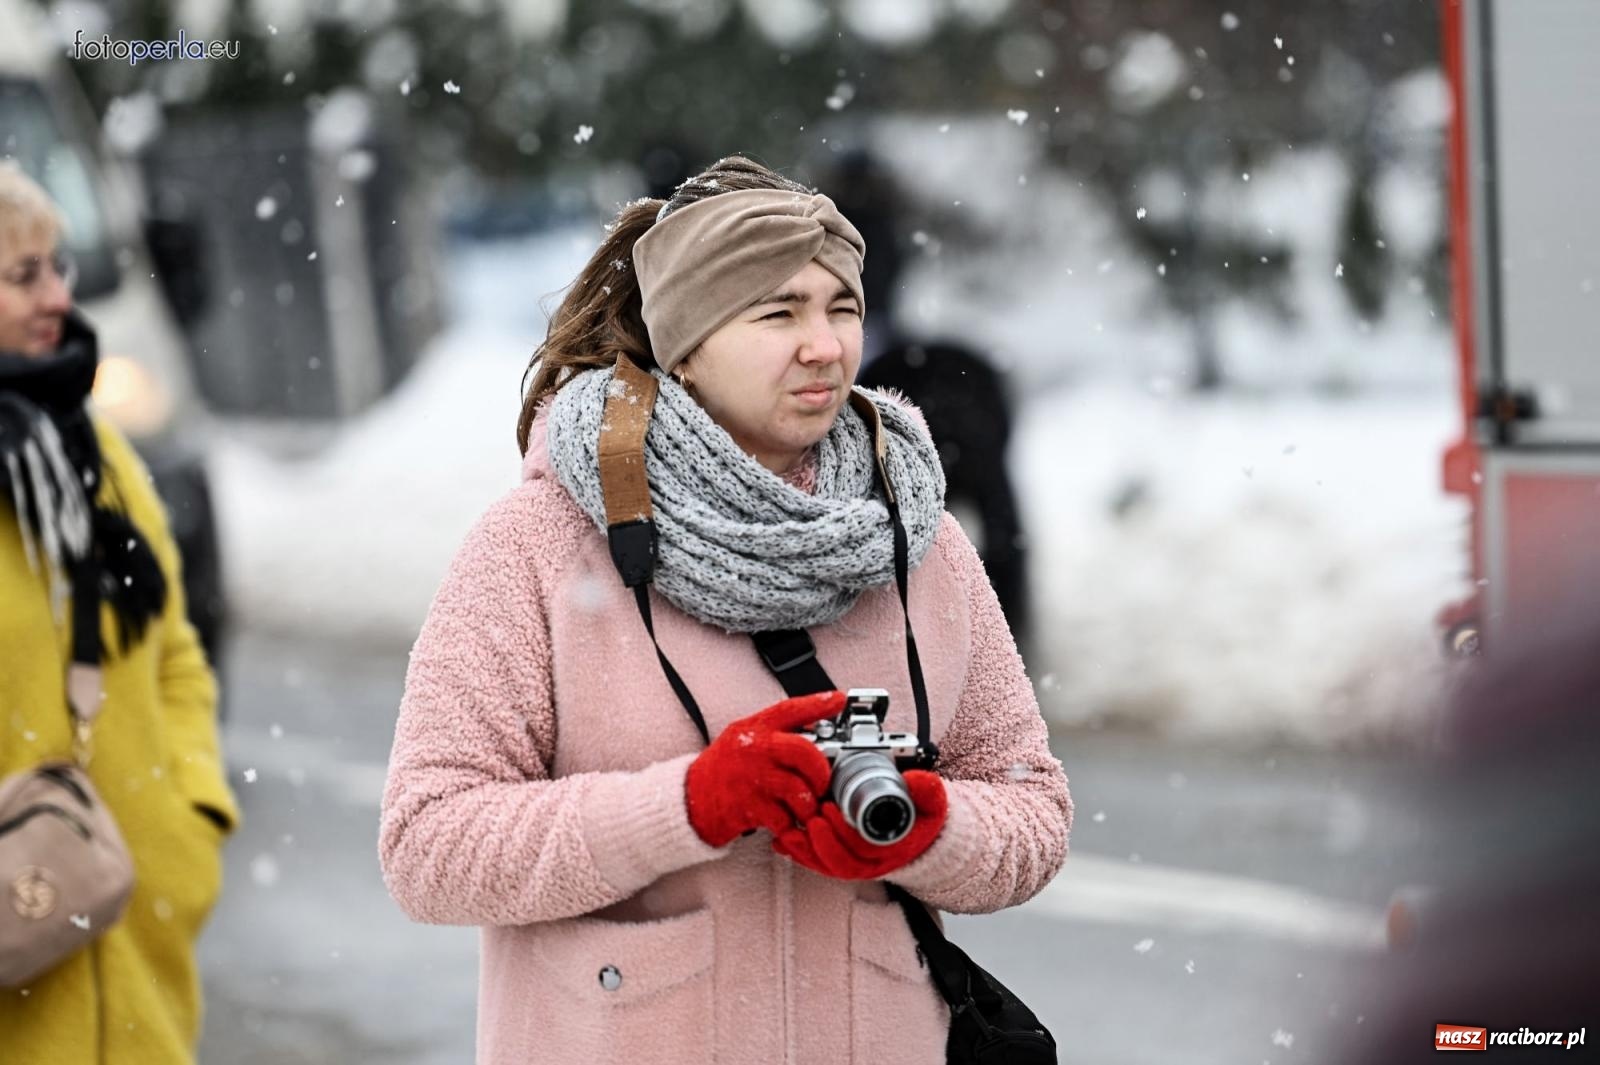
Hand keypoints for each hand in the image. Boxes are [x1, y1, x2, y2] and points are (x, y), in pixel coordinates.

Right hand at [685, 690, 841, 847]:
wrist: (688, 799)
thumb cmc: (722, 770)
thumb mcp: (743, 738)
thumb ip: (773, 733)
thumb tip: (814, 730)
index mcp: (754, 728)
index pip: (790, 709)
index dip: (818, 703)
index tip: (839, 700)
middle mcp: (754, 749)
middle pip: (804, 751)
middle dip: (822, 771)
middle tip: (823, 783)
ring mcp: (751, 778)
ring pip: (798, 789)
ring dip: (809, 804)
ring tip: (806, 809)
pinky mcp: (749, 807)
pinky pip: (784, 818)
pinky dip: (792, 827)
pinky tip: (789, 827)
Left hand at [772, 769, 946, 879]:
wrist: (920, 834)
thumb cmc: (922, 816)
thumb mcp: (932, 802)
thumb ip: (928, 790)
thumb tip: (916, 780)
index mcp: (892, 850)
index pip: (864, 849)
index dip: (843, 833)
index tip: (828, 809)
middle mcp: (871, 863)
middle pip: (840, 861)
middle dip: (819, 841)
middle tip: (807, 816)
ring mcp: (855, 864)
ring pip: (825, 866)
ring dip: (804, 851)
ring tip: (787, 832)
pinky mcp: (839, 860)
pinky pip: (817, 864)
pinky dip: (798, 855)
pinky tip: (781, 842)